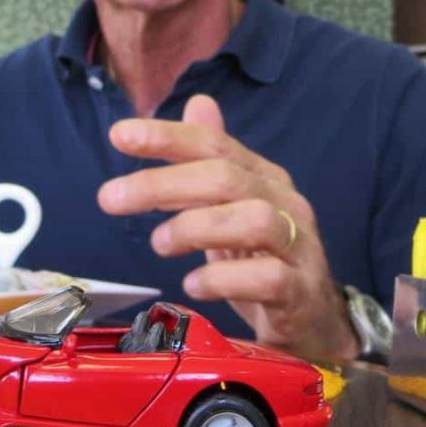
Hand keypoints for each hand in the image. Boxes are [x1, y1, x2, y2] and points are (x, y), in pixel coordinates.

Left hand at [98, 94, 358, 360]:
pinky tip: (193, 284)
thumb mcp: (232, 208)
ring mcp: (298, 248)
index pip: (214, 145)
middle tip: (111, 198)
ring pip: (255, 220)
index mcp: (264, 179)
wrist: (314, 323)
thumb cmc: (265, 261)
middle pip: (226, 177)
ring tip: (159, 243)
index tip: (119, 135)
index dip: (167, 137)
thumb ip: (211, 162)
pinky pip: (268, 277)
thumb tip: (197, 103)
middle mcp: (285, 204)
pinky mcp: (300, 292)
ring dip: (195, 227)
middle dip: (163, 183)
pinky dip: (223, 279)